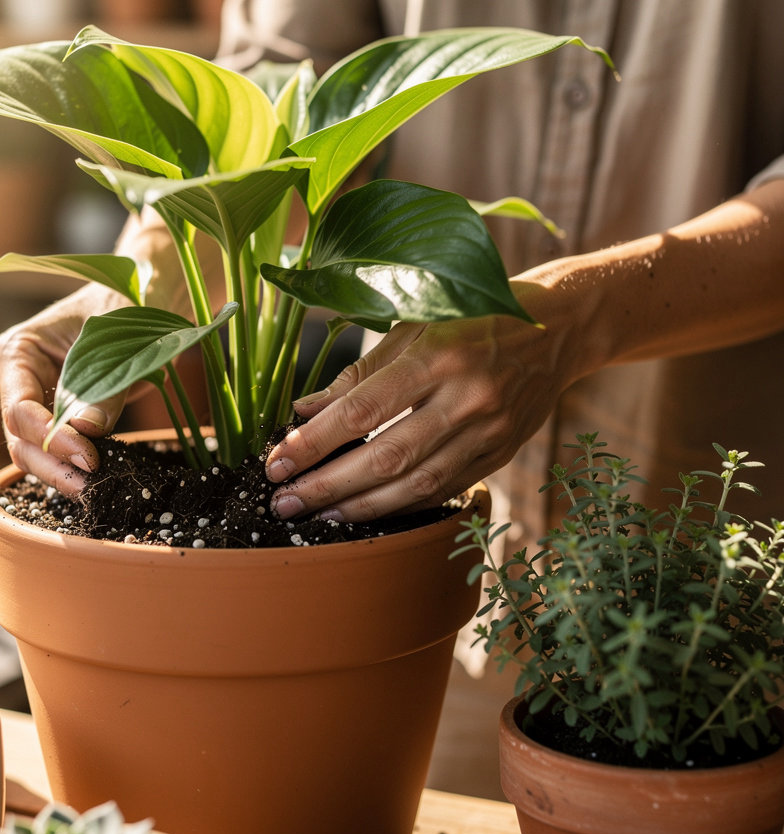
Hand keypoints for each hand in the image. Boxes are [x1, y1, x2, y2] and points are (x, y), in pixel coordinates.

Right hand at [0, 284, 130, 495]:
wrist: (147, 298)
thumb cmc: (128, 306)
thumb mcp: (117, 343)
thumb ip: (104, 389)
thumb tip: (87, 430)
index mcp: (19, 351)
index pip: (19, 408)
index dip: (50, 439)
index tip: (89, 457)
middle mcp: (19, 379)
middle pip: (20, 439)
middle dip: (53, 466)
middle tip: (91, 487)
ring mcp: (38, 400)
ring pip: (35, 453)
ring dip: (62, 475)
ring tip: (96, 490)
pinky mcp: (62, 417)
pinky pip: (60, 451)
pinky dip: (76, 468)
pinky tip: (99, 482)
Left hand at [264, 278, 589, 522]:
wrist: (557, 330)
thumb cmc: (471, 320)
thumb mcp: (413, 328)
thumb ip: (358, 373)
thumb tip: (303, 411)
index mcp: (437, 355)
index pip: (362, 410)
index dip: (314, 442)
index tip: (277, 463)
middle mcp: (465, 397)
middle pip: (386, 457)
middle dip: (328, 485)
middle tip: (286, 502)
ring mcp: (488, 431)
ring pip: (416, 484)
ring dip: (361, 506)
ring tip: (319, 513)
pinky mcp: (501, 454)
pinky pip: (444, 491)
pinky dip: (402, 505)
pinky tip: (368, 511)